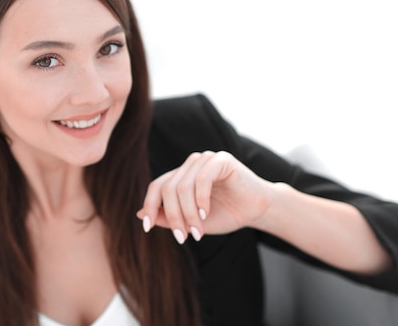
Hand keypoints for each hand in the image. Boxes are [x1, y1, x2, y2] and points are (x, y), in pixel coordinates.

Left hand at [137, 150, 273, 243]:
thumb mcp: (192, 221)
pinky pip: (202, 179)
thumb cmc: (226, 214)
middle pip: (168, 189)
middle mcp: (190, 165)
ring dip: (189, 213)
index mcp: (181, 176)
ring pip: (183, 187)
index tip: (147, 228)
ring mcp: (205, 159)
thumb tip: (139, 214)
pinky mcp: (221, 160)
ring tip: (198, 232)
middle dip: (173, 216)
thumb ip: (167, 217)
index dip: (149, 205)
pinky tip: (206, 214)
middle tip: (183, 238)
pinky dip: (201, 200)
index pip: (157, 186)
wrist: (257, 210)